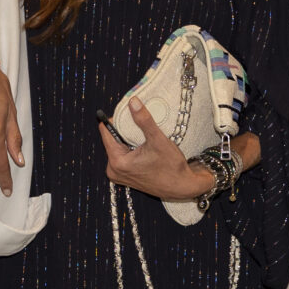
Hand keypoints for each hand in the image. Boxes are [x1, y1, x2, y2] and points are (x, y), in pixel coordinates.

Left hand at [97, 100, 216, 202]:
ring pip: (118, 147)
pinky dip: (131, 148)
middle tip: (139, 123)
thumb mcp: (158, 140)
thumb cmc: (171, 167)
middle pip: (112, 139)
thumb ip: (144, 120)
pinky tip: (144, 147)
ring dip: (128, 139)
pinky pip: (123, 155)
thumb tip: (133, 102)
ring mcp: (119, 174)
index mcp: (117, 162)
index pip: (107, 132)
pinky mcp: (125, 176)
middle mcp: (114, 170)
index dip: (116, 119)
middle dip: (123, 130)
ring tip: (144, 137)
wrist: (182, 187)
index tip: (127, 111)